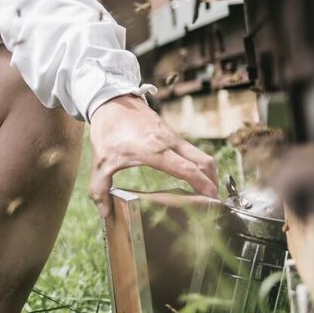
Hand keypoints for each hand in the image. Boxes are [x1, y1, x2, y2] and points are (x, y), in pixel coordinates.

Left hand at [87, 94, 218, 217]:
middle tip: (214, 203)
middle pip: (204, 162)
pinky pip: (192, 151)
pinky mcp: (171, 133)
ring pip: (200, 156)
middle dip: (213, 183)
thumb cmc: (107, 129)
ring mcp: (173, 136)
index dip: (204, 186)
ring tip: (206, 194)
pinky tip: (191, 177)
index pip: (188, 170)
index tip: (213, 201)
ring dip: (208, 173)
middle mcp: (169, 142)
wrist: (111, 100)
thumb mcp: (100, 161)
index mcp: (155, 150)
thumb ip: (100, 188)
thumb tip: (104, 212)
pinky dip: (198, 165)